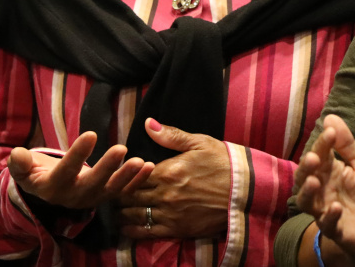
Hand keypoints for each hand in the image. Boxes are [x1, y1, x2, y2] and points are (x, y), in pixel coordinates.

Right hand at [7, 131, 151, 211]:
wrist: (45, 191)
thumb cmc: (35, 173)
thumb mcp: (22, 169)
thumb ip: (20, 163)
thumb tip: (18, 154)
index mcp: (53, 187)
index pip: (67, 169)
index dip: (78, 153)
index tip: (90, 134)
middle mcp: (74, 196)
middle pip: (93, 183)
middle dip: (108, 167)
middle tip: (121, 148)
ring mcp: (92, 199)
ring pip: (111, 190)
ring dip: (127, 176)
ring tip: (141, 161)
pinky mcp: (105, 197)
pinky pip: (122, 191)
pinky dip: (137, 181)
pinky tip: (149, 166)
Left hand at [119, 118, 230, 239]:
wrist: (246, 191)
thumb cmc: (224, 163)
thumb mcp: (199, 143)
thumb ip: (170, 136)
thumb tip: (148, 123)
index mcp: (168, 170)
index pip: (133, 174)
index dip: (121, 175)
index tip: (114, 174)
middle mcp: (166, 194)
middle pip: (130, 196)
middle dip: (117, 194)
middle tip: (108, 192)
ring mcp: (171, 214)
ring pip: (135, 215)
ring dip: (122, 212)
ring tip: (113, 210)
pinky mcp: (178, 230)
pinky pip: (148, 232)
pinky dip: (133, 230)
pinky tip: (125, 228)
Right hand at [294, 115, 354, 265]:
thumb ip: (347, 145)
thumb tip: (330, 117)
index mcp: (328, 172)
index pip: (320, 154)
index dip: (323, 143)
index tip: (330, 132)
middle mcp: (321, 189)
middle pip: (304, 177)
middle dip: (306, 167)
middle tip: (314, 157)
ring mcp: (325, 210)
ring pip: (306, 202)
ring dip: (307, 192)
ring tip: (313, 182)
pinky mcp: (335, 230)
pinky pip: (327, 224)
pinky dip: (329, 216)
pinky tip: (336, 208)